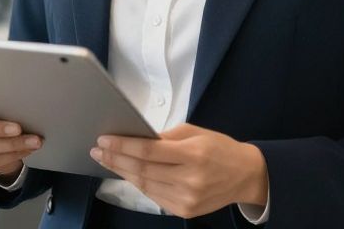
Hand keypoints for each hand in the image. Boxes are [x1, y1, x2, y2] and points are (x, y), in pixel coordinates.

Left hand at [90, 123, 267, 218]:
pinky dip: (139, 184)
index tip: (104, 140)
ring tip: (107, 161)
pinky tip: (128, 174)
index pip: (149, 151)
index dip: (123, 146)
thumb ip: (166, 137)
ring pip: (145, 186)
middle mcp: (190, 180)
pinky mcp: (185, 211)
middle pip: (142, 170)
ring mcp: (187, 199)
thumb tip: (136, 138)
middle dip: (116, 159)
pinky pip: (154, 196)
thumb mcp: (196, 133)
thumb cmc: (220, 148)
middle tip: (97, 151)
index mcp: (194, 154)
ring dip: (122, 173)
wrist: (246, 176)